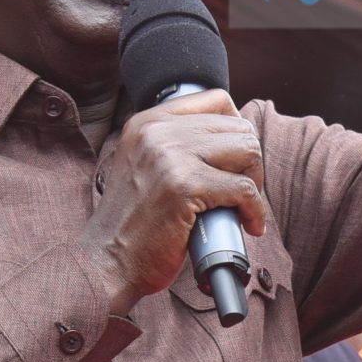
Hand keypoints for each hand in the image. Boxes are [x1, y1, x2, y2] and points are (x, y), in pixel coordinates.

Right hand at [77, 89, 267, 318]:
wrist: (106, 261)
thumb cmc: (133, 224)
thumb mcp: (144, 167)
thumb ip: (176, 146)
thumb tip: (235, 141)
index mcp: (147, 122)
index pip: (215, 99)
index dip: (236, 130)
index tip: (236, 160)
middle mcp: (157, 131)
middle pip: (238, 127)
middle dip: (249, 162)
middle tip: (241, 193)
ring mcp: (170, 156)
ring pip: (248, 152)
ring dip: (255, 184)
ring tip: (242, 207)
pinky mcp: (185, 187)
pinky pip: (245, 190)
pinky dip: (255, 211)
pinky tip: (248, 224)